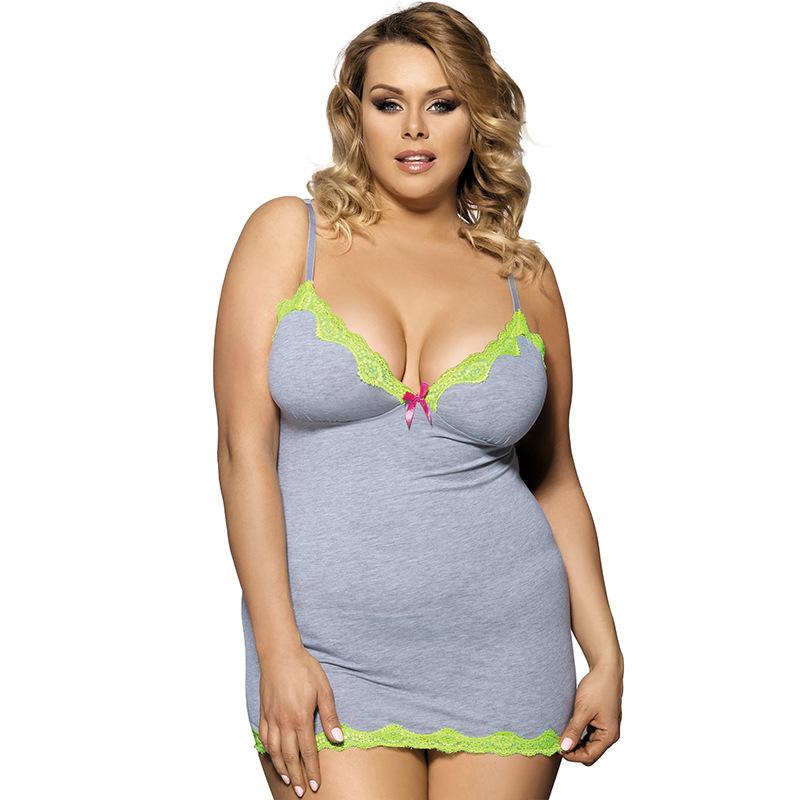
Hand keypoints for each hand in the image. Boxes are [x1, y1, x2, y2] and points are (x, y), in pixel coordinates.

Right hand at [257, 641, 343, 794]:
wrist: (280, 653)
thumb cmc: (304, 668)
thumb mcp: (324, 689)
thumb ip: (330, 716)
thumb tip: (338, 738)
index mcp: (301, 717)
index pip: (307, 752)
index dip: (311, 770)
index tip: (315, 785)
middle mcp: (284, 722)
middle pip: (290, 756)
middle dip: (296, 776)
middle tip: (301, 791)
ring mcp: (272, 717)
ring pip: (274, 751)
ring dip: (281, 768)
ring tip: (288, 780)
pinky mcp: (264, 712)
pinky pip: (264, 737)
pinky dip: (268, 751)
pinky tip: (272, 757)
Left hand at [558, 659, 622, 764]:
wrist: (606, 669)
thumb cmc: (598, 687)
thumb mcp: (583, 709)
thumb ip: (574, 730)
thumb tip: (564, 748)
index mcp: (609, 735)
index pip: (589, 756)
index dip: (572, 755)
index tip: (556, 747)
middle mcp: (609, 734)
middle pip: (589, 753)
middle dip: (573, 750)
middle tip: (557, 741)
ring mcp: (606, 727)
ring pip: (588, 744)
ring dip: (575, 741)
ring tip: (561, 733)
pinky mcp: (601, 721)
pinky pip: (589, 734)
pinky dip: (579, 733)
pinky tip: (568, 726)